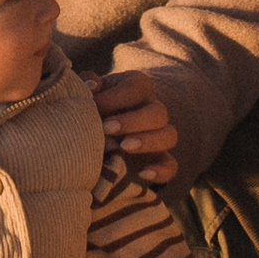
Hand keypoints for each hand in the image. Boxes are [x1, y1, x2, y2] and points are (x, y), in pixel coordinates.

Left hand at [90, 70, 179, 188]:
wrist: (95, 127)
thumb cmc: (92, 102)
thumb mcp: (90, 89)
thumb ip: (88, 82)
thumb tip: (91, 86)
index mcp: (138, 86)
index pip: (135, 88)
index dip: (114, 97)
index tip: (92, 106)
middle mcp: (153, 108)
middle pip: (158, 112)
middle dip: (133, 121)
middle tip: (106, 128)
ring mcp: (158, 135)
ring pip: (169, 136)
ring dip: (148, 142)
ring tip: (123, 147)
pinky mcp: (157, 160)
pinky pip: (170, 166)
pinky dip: (161, 171)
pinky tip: (142, 174)